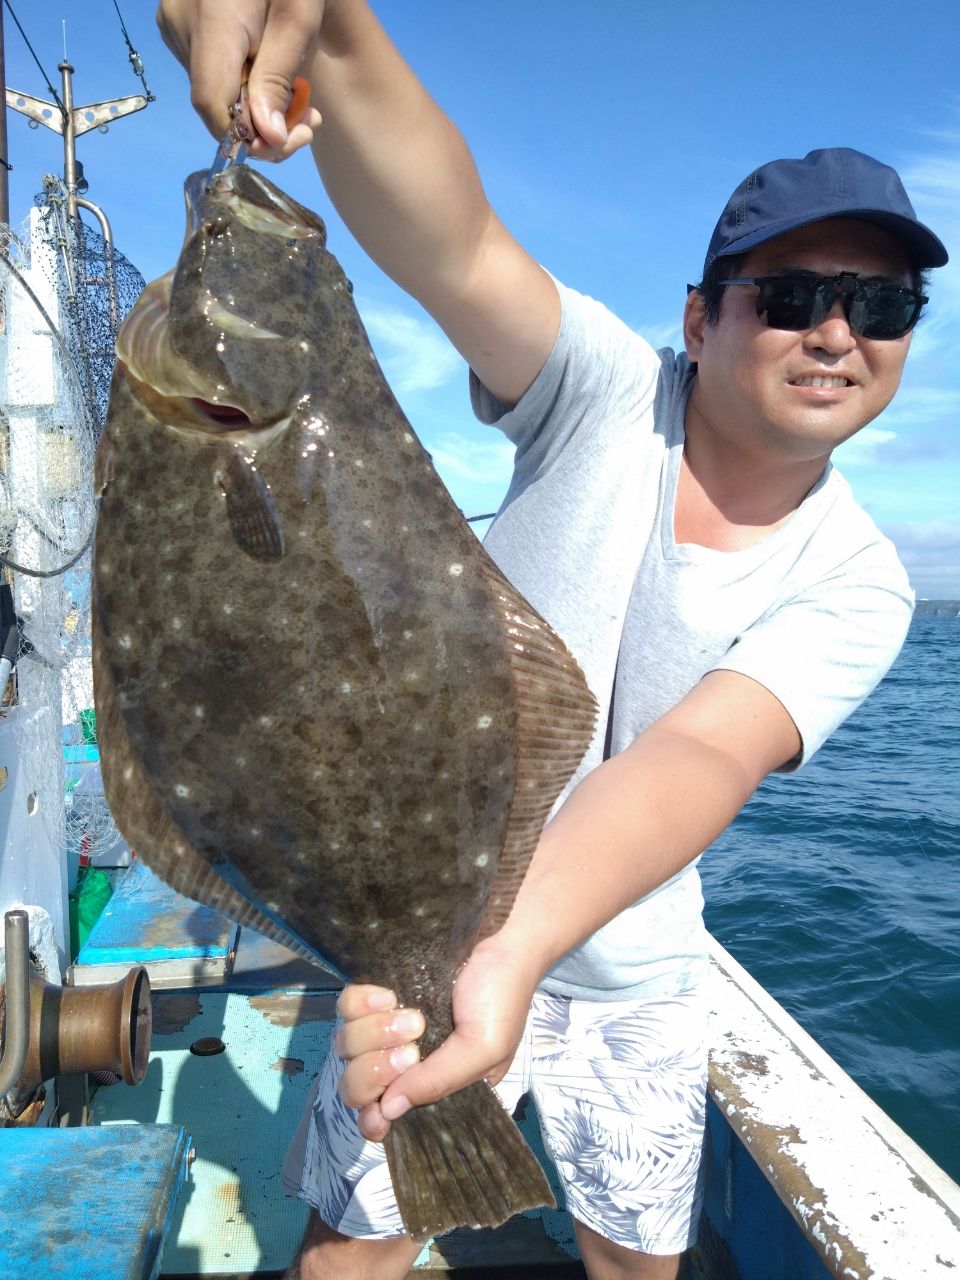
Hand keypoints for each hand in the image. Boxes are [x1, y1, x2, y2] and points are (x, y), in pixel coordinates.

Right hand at [157, 0, 322, 158]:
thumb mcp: (298, 21)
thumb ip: (279, 80)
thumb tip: (268, 140)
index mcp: (211, 21)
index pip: (212, 105)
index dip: (247, 136)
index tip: (289, 141)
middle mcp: (180, 25)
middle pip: (215, 103)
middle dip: (264, 124)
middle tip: (308, 120)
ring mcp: (173, 25)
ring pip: (214, 92)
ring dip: (257, 107)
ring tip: (297, 91)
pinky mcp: (176, 26)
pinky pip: (209, 73)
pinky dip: (242, 86)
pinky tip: (267, 70)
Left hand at [336, 931, 542, 1141]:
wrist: (500, 936)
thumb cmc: (502, 997)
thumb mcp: (483, 1050)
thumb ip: (439, 1082)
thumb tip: (388, 1110)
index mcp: (431, 1082)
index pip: (386, 1115)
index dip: (374, 1118)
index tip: (377, 1109)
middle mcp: (401, 1058)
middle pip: (356, 1085)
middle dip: (377, 1072)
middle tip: (411, 1049)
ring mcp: (385, 1023)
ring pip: (347, 1046)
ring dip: (375, 1035)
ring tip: (413, 1016)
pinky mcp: (375, 990)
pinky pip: (347, 1006)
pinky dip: (363, 1003)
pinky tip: (389, 994)